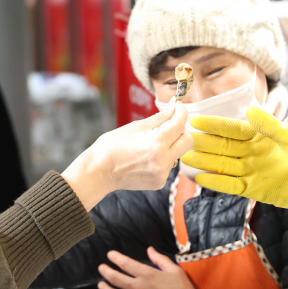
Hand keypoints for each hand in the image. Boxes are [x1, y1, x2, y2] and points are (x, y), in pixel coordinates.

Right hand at [63, 101, 191, 209]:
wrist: (99, 172)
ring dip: (171, 145)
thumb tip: (175, 105)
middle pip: (188, 140)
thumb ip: (160, 117)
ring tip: (151, 144)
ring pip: (179, 153)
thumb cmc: (112, 146)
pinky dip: (163, 158)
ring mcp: (162, 174)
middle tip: (167, 126)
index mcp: (157, 143)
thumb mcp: (136, 126)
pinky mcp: (160, 182)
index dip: (181, 112)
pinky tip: (147, 157)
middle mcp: (163, 160)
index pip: (180, 123)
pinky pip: (170, 165)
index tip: (177, 107)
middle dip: (180, 130)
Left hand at [96, 247, 197, 288]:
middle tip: (101, 268)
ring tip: (101, 285)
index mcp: (146, 274)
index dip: (115, 257)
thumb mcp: (174, 270)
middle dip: (105, 271)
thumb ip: (160, 259)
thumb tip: (149, 249)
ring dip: (104, 288)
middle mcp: (137, 287)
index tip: (110, 255)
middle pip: (114, 277)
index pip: (125, 263)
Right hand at [182, 106, 287, 216]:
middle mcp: (251, 153)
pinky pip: (229, 185)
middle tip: (183, 138)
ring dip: (204, 161)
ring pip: (222, 165)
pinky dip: (215, 182)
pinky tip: (200, 178)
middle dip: (203, 142)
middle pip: (222, 147)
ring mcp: (250, 171)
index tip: (196, 119)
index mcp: (259, 136)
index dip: (214, 124)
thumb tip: (250, 109)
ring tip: (185, 157)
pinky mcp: (252, 189)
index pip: (232, 129)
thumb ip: (270, 125)